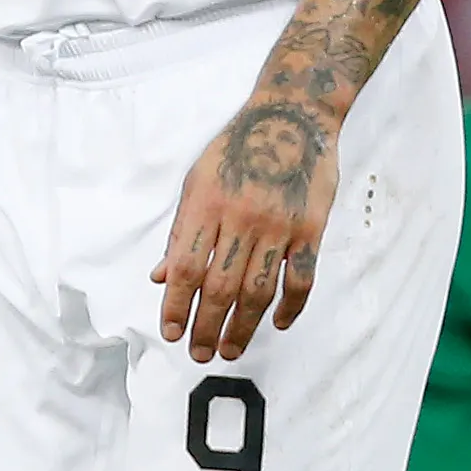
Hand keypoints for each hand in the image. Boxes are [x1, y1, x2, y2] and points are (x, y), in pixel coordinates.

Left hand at [153, 96, 338, 361]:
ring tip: (230, 350)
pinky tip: (277, 325)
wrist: (292, 117)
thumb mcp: (196, 180)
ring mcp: (278, 226)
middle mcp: (240, 217)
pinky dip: (290, 308)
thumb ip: (180, 231)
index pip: (184, 266)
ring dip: (242, 327)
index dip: (175, 304)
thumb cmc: (236, 149)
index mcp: (205, 204)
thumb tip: (159, 276)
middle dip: (206, 326)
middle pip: (220, 286)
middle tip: (198, 353)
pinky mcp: (310, 230)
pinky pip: (300, 280)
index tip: (169, 331)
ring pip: (258, 291)